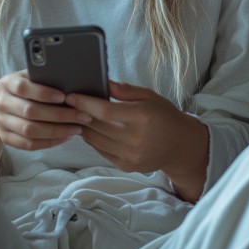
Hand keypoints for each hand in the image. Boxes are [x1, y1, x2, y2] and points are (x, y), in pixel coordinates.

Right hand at [0, 70, 92, 150]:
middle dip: (60, 115)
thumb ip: (41, 77)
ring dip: (56, 131)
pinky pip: (28, 144)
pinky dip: (48, 143)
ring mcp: (2, 122)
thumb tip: (70, 80)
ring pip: (30, 131)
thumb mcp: (25, 77)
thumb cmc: (18, 90)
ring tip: (77, 128)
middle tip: (82, 116)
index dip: (44, 93)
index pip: (23, 87)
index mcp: (8, 83)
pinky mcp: (5, 138)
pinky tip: (64, 137)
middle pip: (30, 112)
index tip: (64, 96)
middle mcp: (2, 103)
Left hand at [66, 80, 208, 201]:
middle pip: (97, 126)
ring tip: (77, 116)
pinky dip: (93, 140)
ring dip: (84, 127)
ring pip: (95, 140)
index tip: (70, 96)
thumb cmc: (164, 115)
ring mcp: (131, 155)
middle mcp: (136, 138)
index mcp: (142, 116)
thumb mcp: (149, 96)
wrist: (180, 145)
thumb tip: (102, 82)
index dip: (84, 103)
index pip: (105, 111)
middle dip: (80, 114)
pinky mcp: (128, 166)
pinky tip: (91, 129)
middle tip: (68, 104)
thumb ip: (125, 90)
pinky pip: (102, 152)